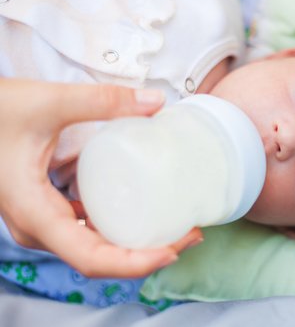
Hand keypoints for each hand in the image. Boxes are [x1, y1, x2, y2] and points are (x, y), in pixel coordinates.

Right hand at [0, 79, 202, 277]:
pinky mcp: (49, 210)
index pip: (91, 258)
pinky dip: (119, 229)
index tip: (174, 250)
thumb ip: (102, 100)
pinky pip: (88, 231)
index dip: (136, 263)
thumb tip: (157, 102)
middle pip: (100, 259)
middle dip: (148, 254)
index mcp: (35, 213)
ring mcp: (43, 222)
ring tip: (177, 226)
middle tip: (189, 234)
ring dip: (137, 244)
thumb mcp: (48, 102)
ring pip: (95, 248)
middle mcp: (38, 228)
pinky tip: (144, 211)